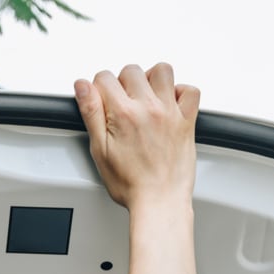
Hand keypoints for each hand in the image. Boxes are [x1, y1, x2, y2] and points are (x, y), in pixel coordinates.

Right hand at [73, 63, 200, 211]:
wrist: (159, 202)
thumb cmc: (130, 184)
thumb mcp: (99, 150)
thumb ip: (91, 113)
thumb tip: (83, 86)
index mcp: (123, 114)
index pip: (104, 78)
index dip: (98, 89)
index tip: (101, 101)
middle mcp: (148, 108)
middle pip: (132, 71)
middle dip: (122, 83)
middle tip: (122, 105)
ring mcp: (170, 112)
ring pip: (162, 71)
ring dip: (151, 79)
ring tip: (146, 97)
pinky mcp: (186, 121)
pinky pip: (190, 90)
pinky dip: (181, 91)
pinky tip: (169, 103)